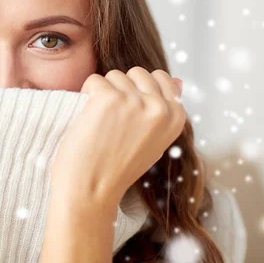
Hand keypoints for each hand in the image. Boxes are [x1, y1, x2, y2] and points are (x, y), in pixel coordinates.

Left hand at [50, 67, 185, 206]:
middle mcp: (160, 107)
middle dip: (121, 88)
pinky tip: (89, 120)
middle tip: (112, 121)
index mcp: (176, 117)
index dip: (139, 90)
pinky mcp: (108, 97)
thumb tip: (178, 81)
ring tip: (101, 124)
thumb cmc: (118, 167)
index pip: (162, 78)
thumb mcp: (154, 140)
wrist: (91, 189)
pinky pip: (94, 80)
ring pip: (114, 76)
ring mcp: (135, 100)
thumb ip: (165, 110)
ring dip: (103, 93)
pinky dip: (86, 96)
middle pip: (137, 73)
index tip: (128, 113)